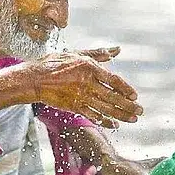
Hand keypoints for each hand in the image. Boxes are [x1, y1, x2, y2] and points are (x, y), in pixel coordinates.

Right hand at [19, 46, 142, 127]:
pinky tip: (113, 124)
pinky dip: (104, 120)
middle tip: (140, 112)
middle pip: (112, 97)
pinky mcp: (73, 106)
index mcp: (89, 68)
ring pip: (105, 108)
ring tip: (132, 119)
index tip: (135, 96)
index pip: (113, 80)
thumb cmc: (55, 63)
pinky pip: (92, 115)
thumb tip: (117, 50)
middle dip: (128, 106)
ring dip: (120, 115)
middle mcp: (87, 83)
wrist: (34, 79)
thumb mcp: (77, 54)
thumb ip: (98, 54)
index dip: (126, 89)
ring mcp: (80, 96)